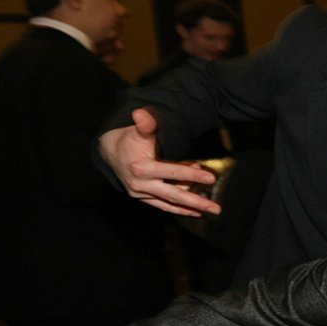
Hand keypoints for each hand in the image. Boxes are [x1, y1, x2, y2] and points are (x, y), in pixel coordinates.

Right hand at [98, 108, 219, 216]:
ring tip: (211, 207)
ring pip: (170, 201)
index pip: (172, 172)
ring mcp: (141, 193)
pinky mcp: (142, 198)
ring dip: (191, 206)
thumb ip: (145, 124)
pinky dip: (178, 209)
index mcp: (141, 168)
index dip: (192, 175)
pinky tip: (195, 212)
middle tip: (217, 208)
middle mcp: (141, 185)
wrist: (109, 153)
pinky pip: (163, 206)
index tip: (211, 178)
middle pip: (174, 194)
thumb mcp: (136, 131)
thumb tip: (141, 113)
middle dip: (196, 202)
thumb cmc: (128, 140)